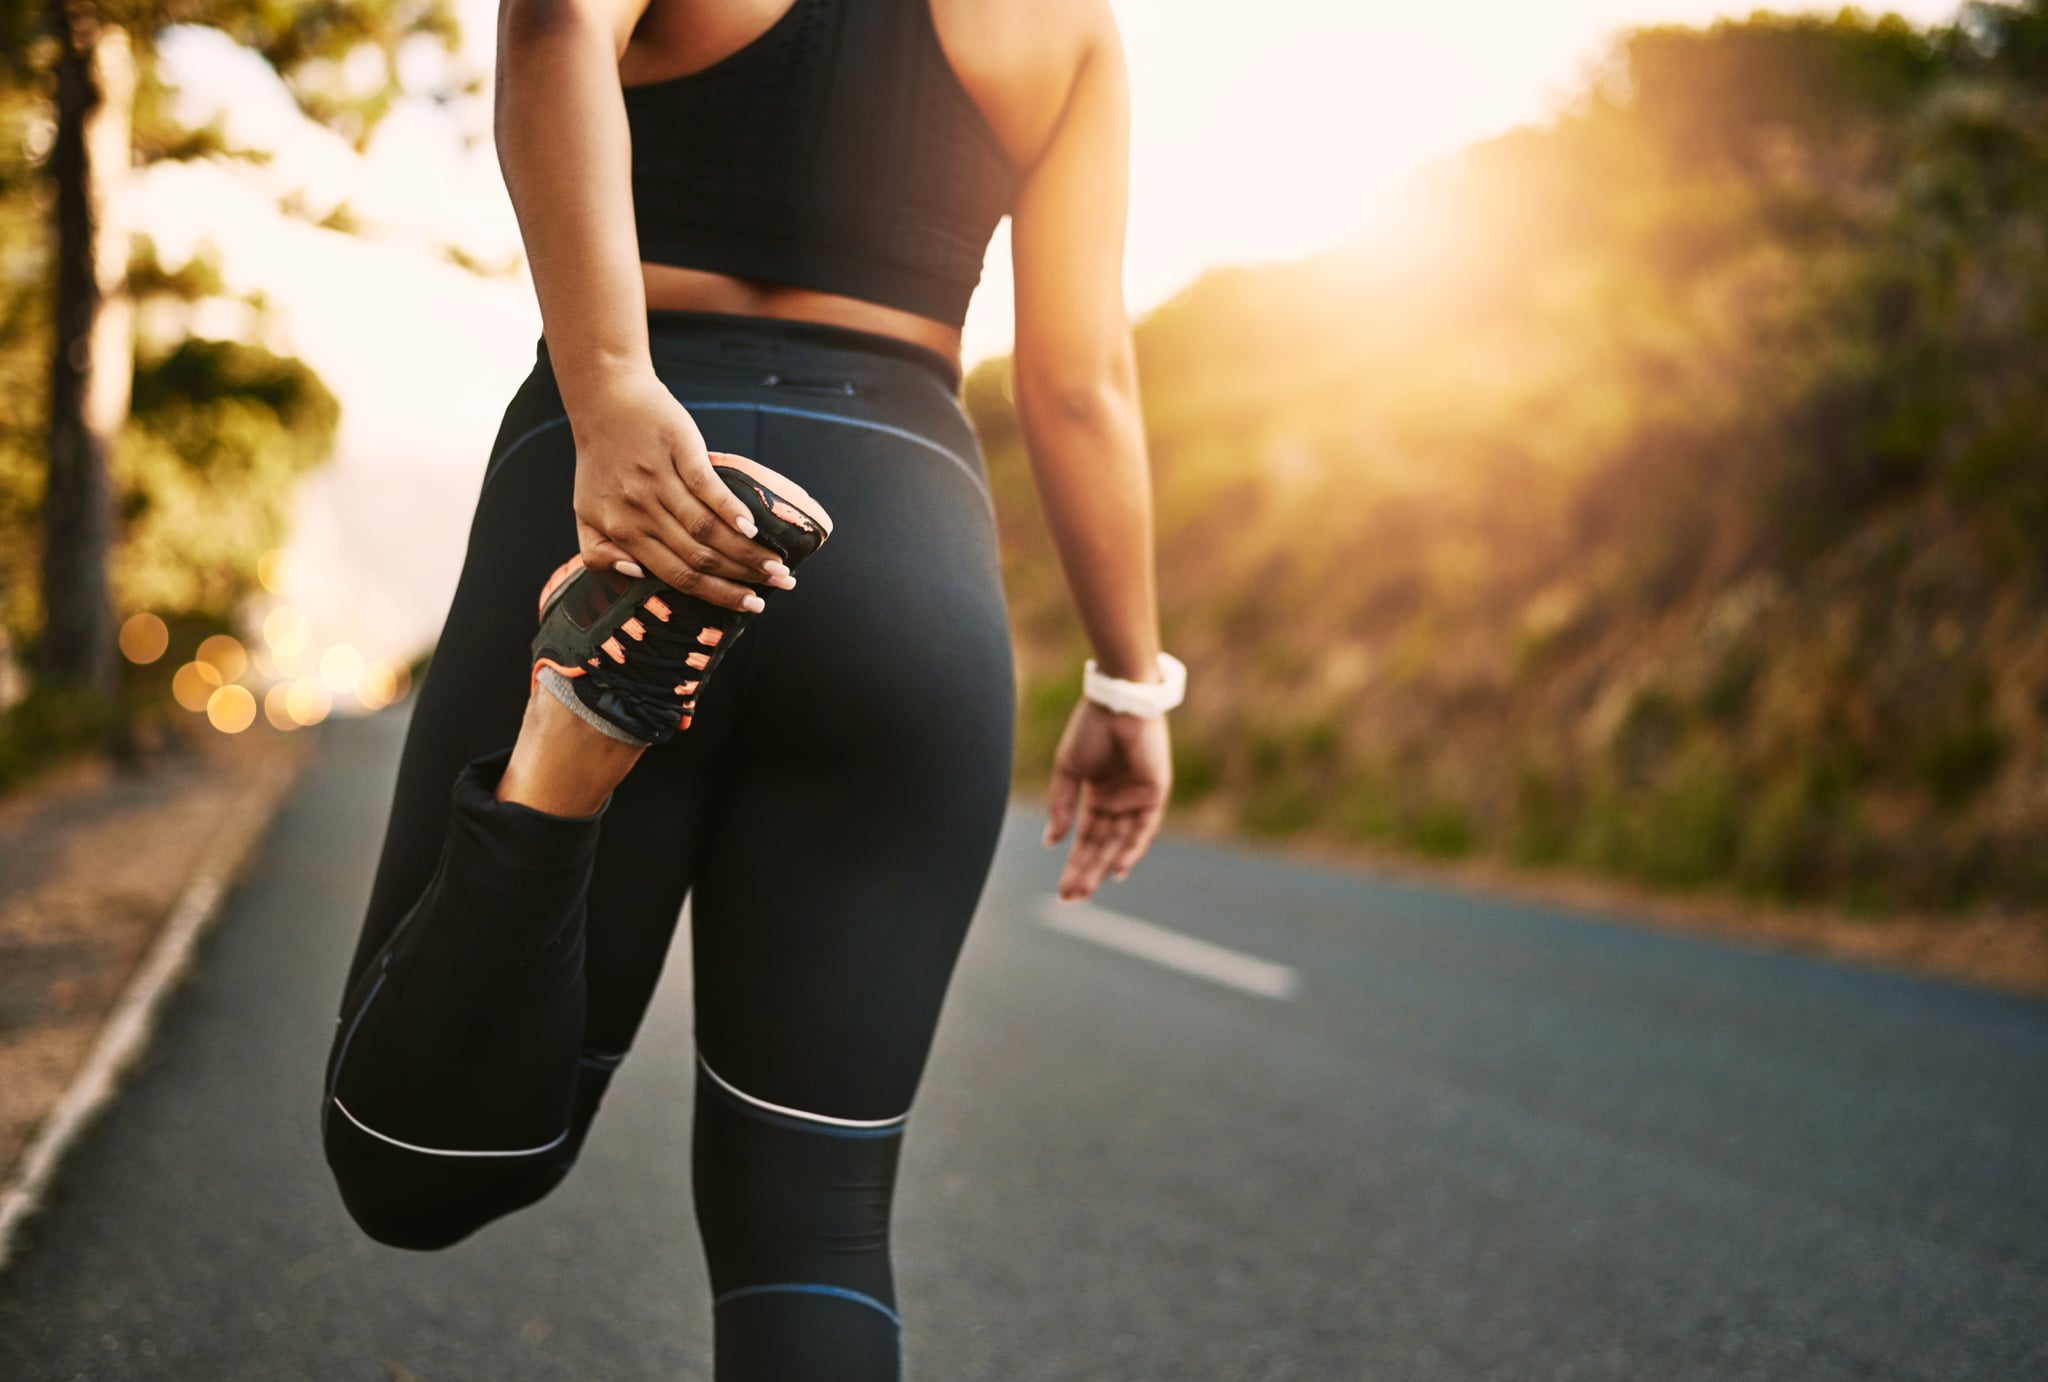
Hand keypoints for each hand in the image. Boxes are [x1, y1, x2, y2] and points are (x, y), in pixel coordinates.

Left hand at [567, 367, 796, 611]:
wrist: (603, 399)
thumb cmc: (600, 460)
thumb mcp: (585, 512)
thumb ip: (599, 552)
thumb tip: (636, 575)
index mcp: (620, 531)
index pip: (677, 575)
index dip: (718, 594)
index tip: (751, 606)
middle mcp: (639, 510)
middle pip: (698, 556)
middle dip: (743, 578)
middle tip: (781, 584)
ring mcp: (658, 480)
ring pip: (707, 528)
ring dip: (747, 550)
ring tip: (778, 563)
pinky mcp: (678, 450)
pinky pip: (707, 487)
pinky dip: (731, 509)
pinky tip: (753, 526)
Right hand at [1044, 698, 1171, 901]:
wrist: (1117, 703)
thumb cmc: (1090, 729)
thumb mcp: (1068, 771)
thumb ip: (1061, 806)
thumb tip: (1052, 842)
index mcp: (1096, 796)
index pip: (1085, 839)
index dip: (1074, 863)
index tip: (1062, 889)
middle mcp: (1117, 803)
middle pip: (1101, 846)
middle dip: (1085, 872)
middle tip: (1070, 898)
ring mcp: (1136, 799)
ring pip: (1119, 843)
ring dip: (1102, 866)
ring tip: (1084, 889)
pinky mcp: (1154, 794)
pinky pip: (1144, 829)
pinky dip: (1132, 849)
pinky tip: (1117, 869)